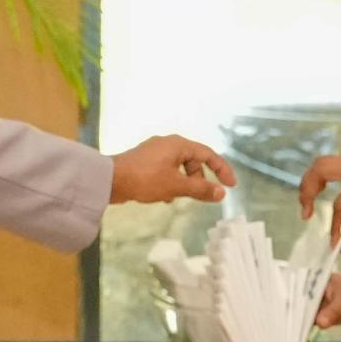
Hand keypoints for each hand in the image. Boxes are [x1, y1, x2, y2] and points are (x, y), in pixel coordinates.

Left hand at [110, 134, 234, 204]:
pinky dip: (169, 183)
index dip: (222, 170)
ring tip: (174, 197)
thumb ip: (201, 190)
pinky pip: (166, 171)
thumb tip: (221, 193)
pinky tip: (162, 197)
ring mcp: (155, 151)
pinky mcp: (145, 161)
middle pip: (193, 162)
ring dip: (182, 184)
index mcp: (178, 144)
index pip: (209, 154)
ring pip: (179, 168)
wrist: (109, 180)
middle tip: (195, 196)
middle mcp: (168, 143)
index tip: (231, 186)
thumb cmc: (144, 179)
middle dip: (197, 180)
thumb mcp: (176, 186)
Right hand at [297, 154, 340, 247]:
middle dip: (307, 192)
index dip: (334, 226)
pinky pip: (331, 164)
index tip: (333, 242)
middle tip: (305, 214)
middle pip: (319, 171)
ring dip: (310, 181)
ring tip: (307, 203)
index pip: (340, 204)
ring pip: (321, 163)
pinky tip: (319, 192)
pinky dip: (320, 177)